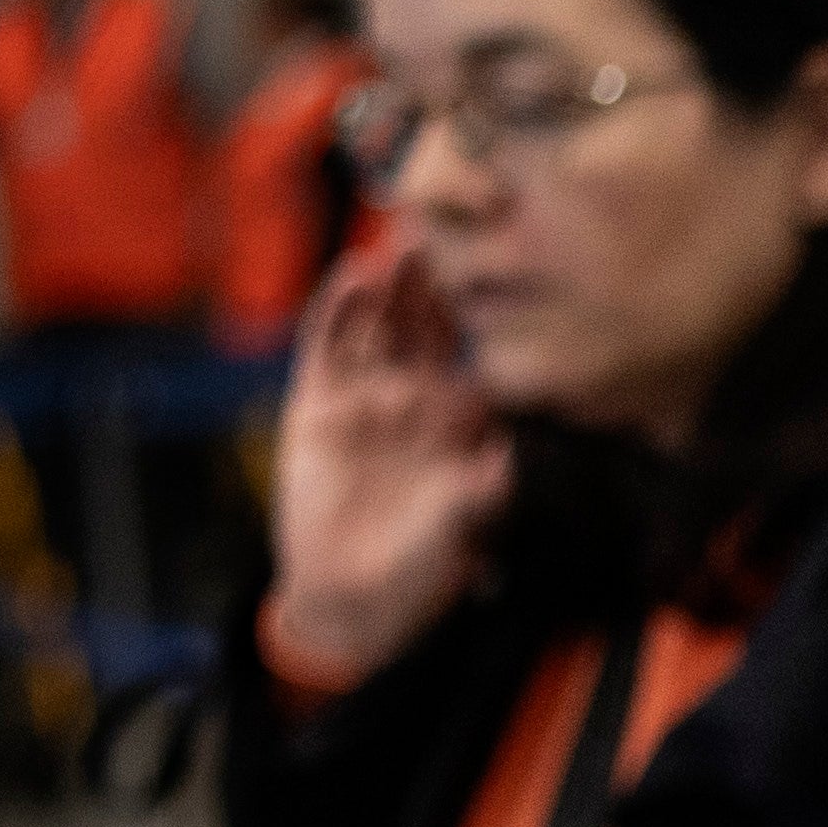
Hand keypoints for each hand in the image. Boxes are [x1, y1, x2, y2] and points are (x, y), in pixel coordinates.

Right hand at [262, 237, 508, 688]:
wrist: (348, 594)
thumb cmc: (419, 568)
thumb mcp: (456, 533)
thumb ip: (474, 495)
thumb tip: (505, 464)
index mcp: (463, 421)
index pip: (480, 356)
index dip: (490, 318)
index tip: (508, 272)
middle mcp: (418, 398)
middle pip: (428, 327)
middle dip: (438, 284)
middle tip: (451, 232)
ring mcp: (368, 396)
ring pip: (381, 327)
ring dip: (390, 287)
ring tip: (399, 245)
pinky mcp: (319, 402)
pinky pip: (329, 348)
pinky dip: (338, 312)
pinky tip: (352, 277)